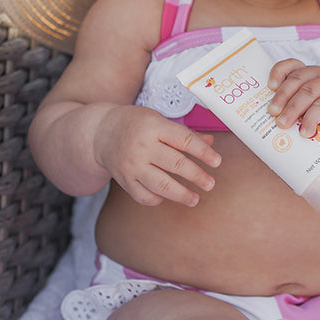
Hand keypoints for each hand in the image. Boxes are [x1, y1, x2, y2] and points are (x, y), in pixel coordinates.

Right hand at [93, 105, 221, 206]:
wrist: (101, 132)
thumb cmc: (137, 124)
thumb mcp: (159, 119)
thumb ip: (185, 134)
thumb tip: (211, 142)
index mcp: (155, 127)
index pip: (185, 141)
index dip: (204, 152)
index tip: (217, 162)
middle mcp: (143, 147)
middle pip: (175, 164)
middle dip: (197, 176)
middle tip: (210, 184)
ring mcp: (132, 165)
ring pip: (160, 185)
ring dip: (181, 195)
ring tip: (195, 199)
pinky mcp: (124, 180)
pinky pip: (143, 196)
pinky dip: (157, 199)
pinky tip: (167, 197)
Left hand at [266, 61, 319, 141]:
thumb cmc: (318, 119)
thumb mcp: (301, 109)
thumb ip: (287, 108)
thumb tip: (263, 119)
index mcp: (305, 73)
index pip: (290, 65)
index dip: (278, 72)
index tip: (269, 86)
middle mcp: (318, 75)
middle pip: (296, 80)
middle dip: (281, 97)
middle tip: (272, 112)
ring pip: (307, 93)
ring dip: (292, 109)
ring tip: (282, 124)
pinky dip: (310, 120)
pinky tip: (304, 132)